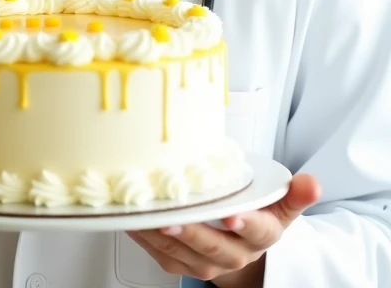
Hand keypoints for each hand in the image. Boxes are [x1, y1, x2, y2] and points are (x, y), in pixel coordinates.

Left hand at [127, 173, 320, 285]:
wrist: (240, 242)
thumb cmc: (257, 213)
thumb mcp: (280, 202)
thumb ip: (295, 193)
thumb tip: (313, 183)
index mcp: (262, 235)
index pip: (257, 232)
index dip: (244, 225)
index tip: (232, 215)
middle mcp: (235, 254)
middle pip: (213, 247)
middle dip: (193, 233)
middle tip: (175, 218)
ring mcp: (207, 262)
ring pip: (183, 253)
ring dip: (163, 235)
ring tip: (148, 217)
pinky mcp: (183, 264)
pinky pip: (163, 255)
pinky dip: (146, 238)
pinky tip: (134, 220)